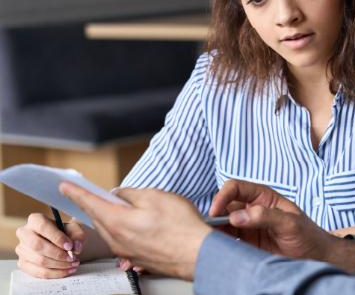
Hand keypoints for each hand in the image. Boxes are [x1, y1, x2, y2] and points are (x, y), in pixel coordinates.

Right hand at [15, 213, 84, 278]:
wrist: (61, 242)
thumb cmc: (66, 233)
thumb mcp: (75, 230)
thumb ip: (78, 236)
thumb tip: (76, 247)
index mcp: (35, 219)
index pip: (43, 227)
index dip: (57, 237)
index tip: (70, 246)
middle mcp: (24, 233)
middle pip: (37, 245)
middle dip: (57, 254)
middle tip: (72, 258)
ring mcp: (21, 249)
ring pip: (39, 261)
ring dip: (59, 265)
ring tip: (73, 264)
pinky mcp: (23, 263)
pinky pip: (38, 272)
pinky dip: (55, 273)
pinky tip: (67, 270)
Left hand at [59, 183, 211, 280]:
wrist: (198, 253)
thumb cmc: (181, 226)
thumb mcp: (155, 196)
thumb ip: (131, 194)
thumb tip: (119, 195)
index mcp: (117, 222)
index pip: (90, 203)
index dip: (76, 192)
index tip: (66, 187)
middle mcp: (118, 240)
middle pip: (99, 218)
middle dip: (96, 205)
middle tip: (99, 194)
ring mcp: (127, 252)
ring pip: (111, 230)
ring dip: (112, 217)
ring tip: (128, 208)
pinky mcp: (138, 258)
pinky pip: (123, 241)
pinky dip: (125, 229)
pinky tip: (140, 224)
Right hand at [210, 180, 354, 272]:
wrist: (315, 258)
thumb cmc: (307, 235)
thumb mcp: (290, 223)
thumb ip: (265, 216)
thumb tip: (237, 216)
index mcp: (263, 196)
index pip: (236, 188)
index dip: (223, 196)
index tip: (216, 211)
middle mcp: (252, 209)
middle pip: (225, 206)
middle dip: (215, 215)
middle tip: (209, 230)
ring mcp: (248, 226)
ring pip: (223, 224)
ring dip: (215, 230)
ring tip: (211, 241)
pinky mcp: (246, 243)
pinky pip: (227, 239)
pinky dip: (219, 242)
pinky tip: (217, 248)